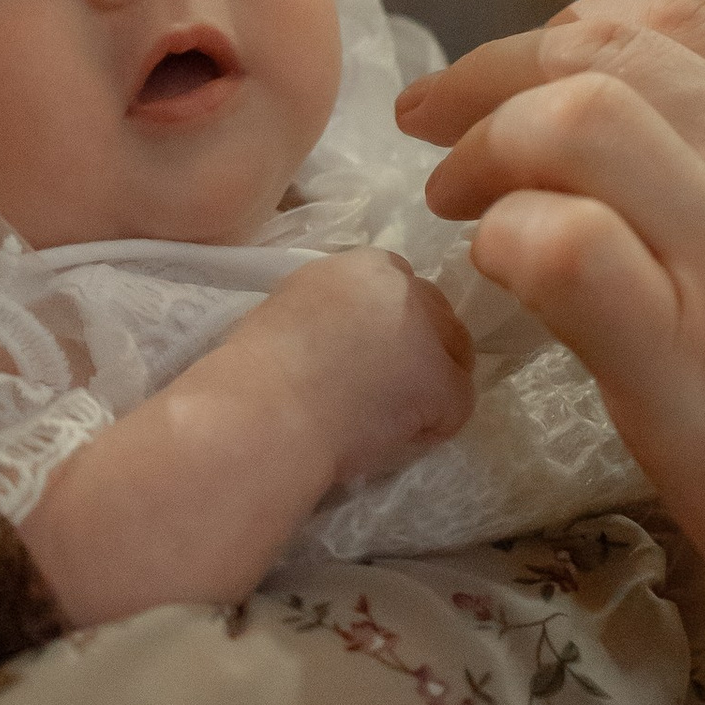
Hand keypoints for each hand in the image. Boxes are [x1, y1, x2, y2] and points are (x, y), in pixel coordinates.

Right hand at [20, 255, 470, 622]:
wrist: (261, 412)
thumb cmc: (253, 373)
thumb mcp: (293, 310)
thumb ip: (337, 312)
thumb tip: (353, 341)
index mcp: (363, 264)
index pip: (403, 293)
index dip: (389, 334)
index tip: (361, 363)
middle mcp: (406, 284)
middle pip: (437, 322)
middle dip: (416, 359)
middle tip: (372, 398)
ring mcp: (431, 331)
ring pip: (451, 366)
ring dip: (423, 394)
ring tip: (371, 422)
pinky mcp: (444, 381)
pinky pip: (452, 412)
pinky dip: (425, 432)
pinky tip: (381, 440)